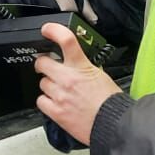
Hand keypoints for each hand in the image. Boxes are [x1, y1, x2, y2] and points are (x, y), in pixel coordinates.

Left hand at [33, 23, 120, 146]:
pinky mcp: (56, 112)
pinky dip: (46, 101)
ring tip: (61, 92)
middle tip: (48, 67)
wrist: (113, 124)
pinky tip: (56, 103)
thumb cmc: (110, 102)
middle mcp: (68, 78)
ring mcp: (60, 95)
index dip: (53, 31)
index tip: (47, 30)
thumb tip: (74, 62)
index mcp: (81, 67)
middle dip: (44, 64)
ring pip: (42, 83)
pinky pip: (41, 101)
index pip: (66, 40)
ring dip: (49, 86)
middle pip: (42, 62)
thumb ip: (83, 67)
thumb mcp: (100, 75)